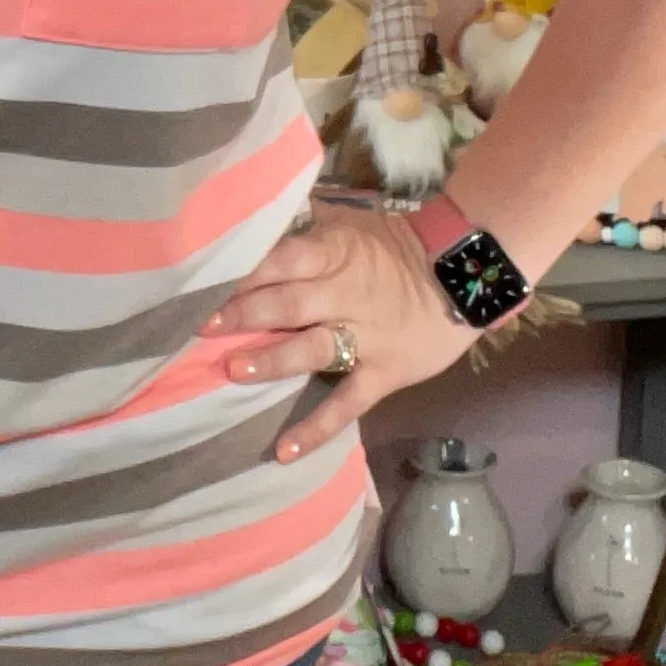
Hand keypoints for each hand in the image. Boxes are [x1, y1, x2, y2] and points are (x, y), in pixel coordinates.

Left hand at [213, 204, 468, 458]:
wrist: (466, 275)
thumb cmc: (397, 247)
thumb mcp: (351, 225)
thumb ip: (307, 228)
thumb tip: (256, 215)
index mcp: (334, 253)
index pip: (281, 260)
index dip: (243, 273)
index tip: (203, 284)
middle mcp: (345, 294)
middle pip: (288, 302)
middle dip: (243, 315)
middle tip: (199, 327)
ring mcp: (365, 337)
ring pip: (312, 349)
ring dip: (271, 361)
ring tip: (232, 371)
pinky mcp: (383, 373)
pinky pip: (347, 403)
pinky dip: (317, 428)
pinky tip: (284, 451)